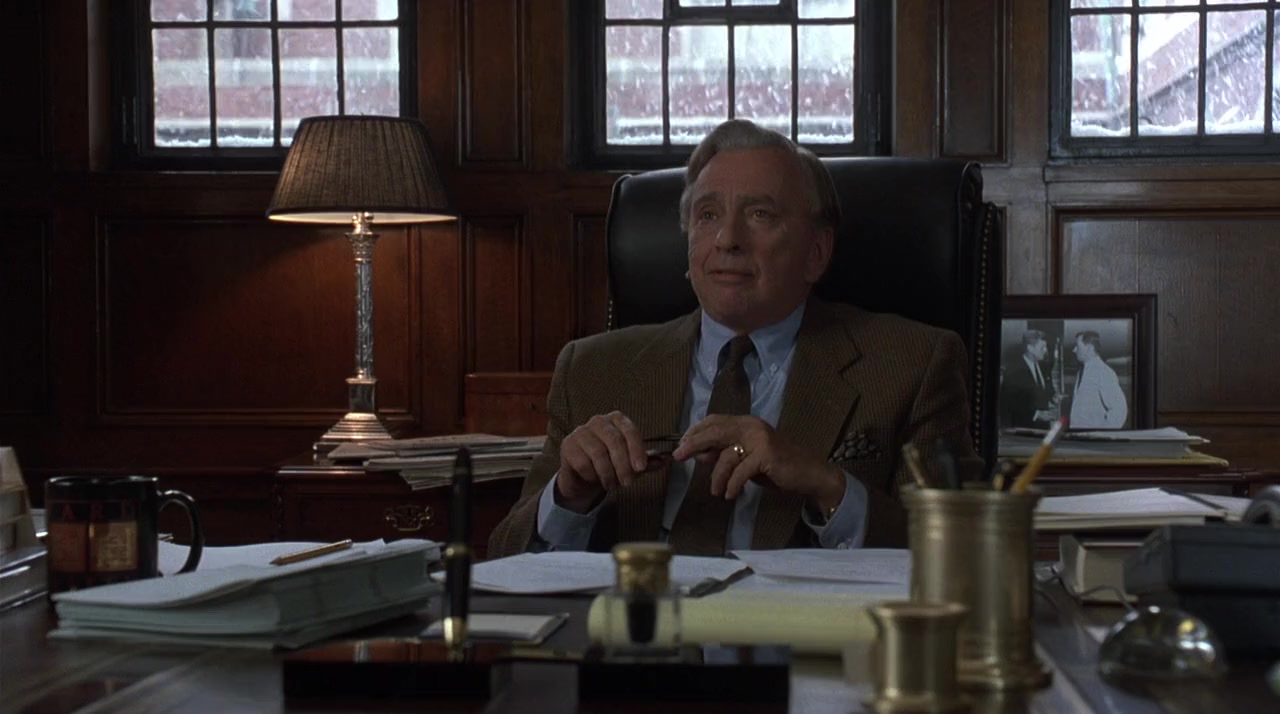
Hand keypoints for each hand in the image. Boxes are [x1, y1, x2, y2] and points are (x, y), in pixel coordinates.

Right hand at [556, 411, 647, 512]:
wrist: (583, 478)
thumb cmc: (609, 465)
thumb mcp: (631, 464)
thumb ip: (648, 461)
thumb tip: (667, 459)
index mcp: (616, 420)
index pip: (629, 431)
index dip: (637, 450)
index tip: (641, 468)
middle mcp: (598, 422)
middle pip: (614, 441)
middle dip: (623, 465)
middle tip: (627, 482)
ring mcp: (581, 432)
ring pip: (598, 453)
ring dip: (608, 473)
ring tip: (611, 484)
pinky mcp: (567, 445)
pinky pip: (583, 463)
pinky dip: (592, 475)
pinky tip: (594, 478)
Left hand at [671, 415, 844, 510]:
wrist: (810, 474)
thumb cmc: (778, 468)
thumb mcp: (747, 460)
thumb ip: (725, 455)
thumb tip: (699, 455)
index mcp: (747, 423)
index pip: (715, 420)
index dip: (696, 430)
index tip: (681, 443)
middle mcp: (752, 426)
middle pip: (714, 431)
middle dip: (693, 444)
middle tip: (678, 456)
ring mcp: (760, 439)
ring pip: (725, 455)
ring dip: (717, 476)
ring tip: (715, 491)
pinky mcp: (766, 454)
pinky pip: (740, 471)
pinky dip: (732, 484)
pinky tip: (729, 495)